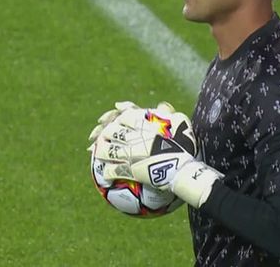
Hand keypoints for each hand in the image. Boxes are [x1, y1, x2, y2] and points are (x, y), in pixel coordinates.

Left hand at [93, 103, 221, 207]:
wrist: (181, 171)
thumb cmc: (184, 147)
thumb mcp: (180, 123)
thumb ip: (168, 112)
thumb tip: (161, 105)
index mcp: (144, 126)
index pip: (126, 117)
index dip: (118, 116)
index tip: (115, 117)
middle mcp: (134, 139)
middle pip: (112, 133)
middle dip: (105, 133)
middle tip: (101, 135)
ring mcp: (130, 155)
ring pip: (108, 151)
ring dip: (100, 151)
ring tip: (95, 152)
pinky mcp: (129, 170)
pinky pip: (112, 170)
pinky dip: (106, 172)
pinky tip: (103, 174)